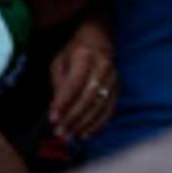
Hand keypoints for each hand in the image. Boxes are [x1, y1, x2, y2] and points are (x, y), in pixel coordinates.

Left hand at [46, 18, 117, 141]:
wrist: (100, 37)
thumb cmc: (74, 51)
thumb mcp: (60, 61)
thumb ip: (59, 83)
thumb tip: (57, 107)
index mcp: (85, 56)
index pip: (74, 84)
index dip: (63, 103)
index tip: (53, 118)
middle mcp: (103, 67)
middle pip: (88, 97)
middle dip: (73, 117)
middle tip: (60, 132)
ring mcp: (113, 78)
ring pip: (100, 105)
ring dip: (84, 123)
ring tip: (70, 135)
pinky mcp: (118, 88)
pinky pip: (109, 109)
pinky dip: (97, 123)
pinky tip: (86, 133)